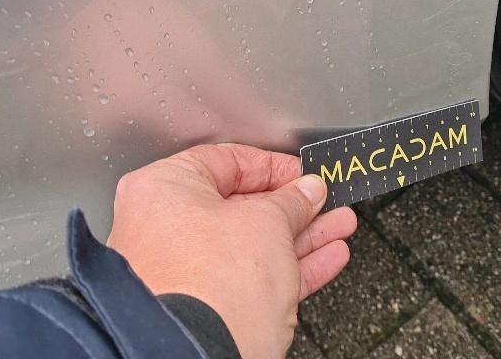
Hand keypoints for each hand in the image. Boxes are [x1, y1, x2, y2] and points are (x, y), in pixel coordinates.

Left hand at [107, 143, 357, 357]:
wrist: (197, 355)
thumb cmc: (211, 283)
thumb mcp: (268, 223)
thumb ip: (292, 201)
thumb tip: (307, 191)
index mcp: (163, 190)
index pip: (224, 162)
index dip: (271, 166)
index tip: (302, 174)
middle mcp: (163, 228)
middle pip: (240, 206)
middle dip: (292, 206)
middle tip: (323, 200)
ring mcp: (182, 271)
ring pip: (252, 244)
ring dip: (301, 236)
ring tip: (338, 227)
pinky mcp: (204, 308)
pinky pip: (253, 278)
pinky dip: (290, 268)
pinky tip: (326, 258)